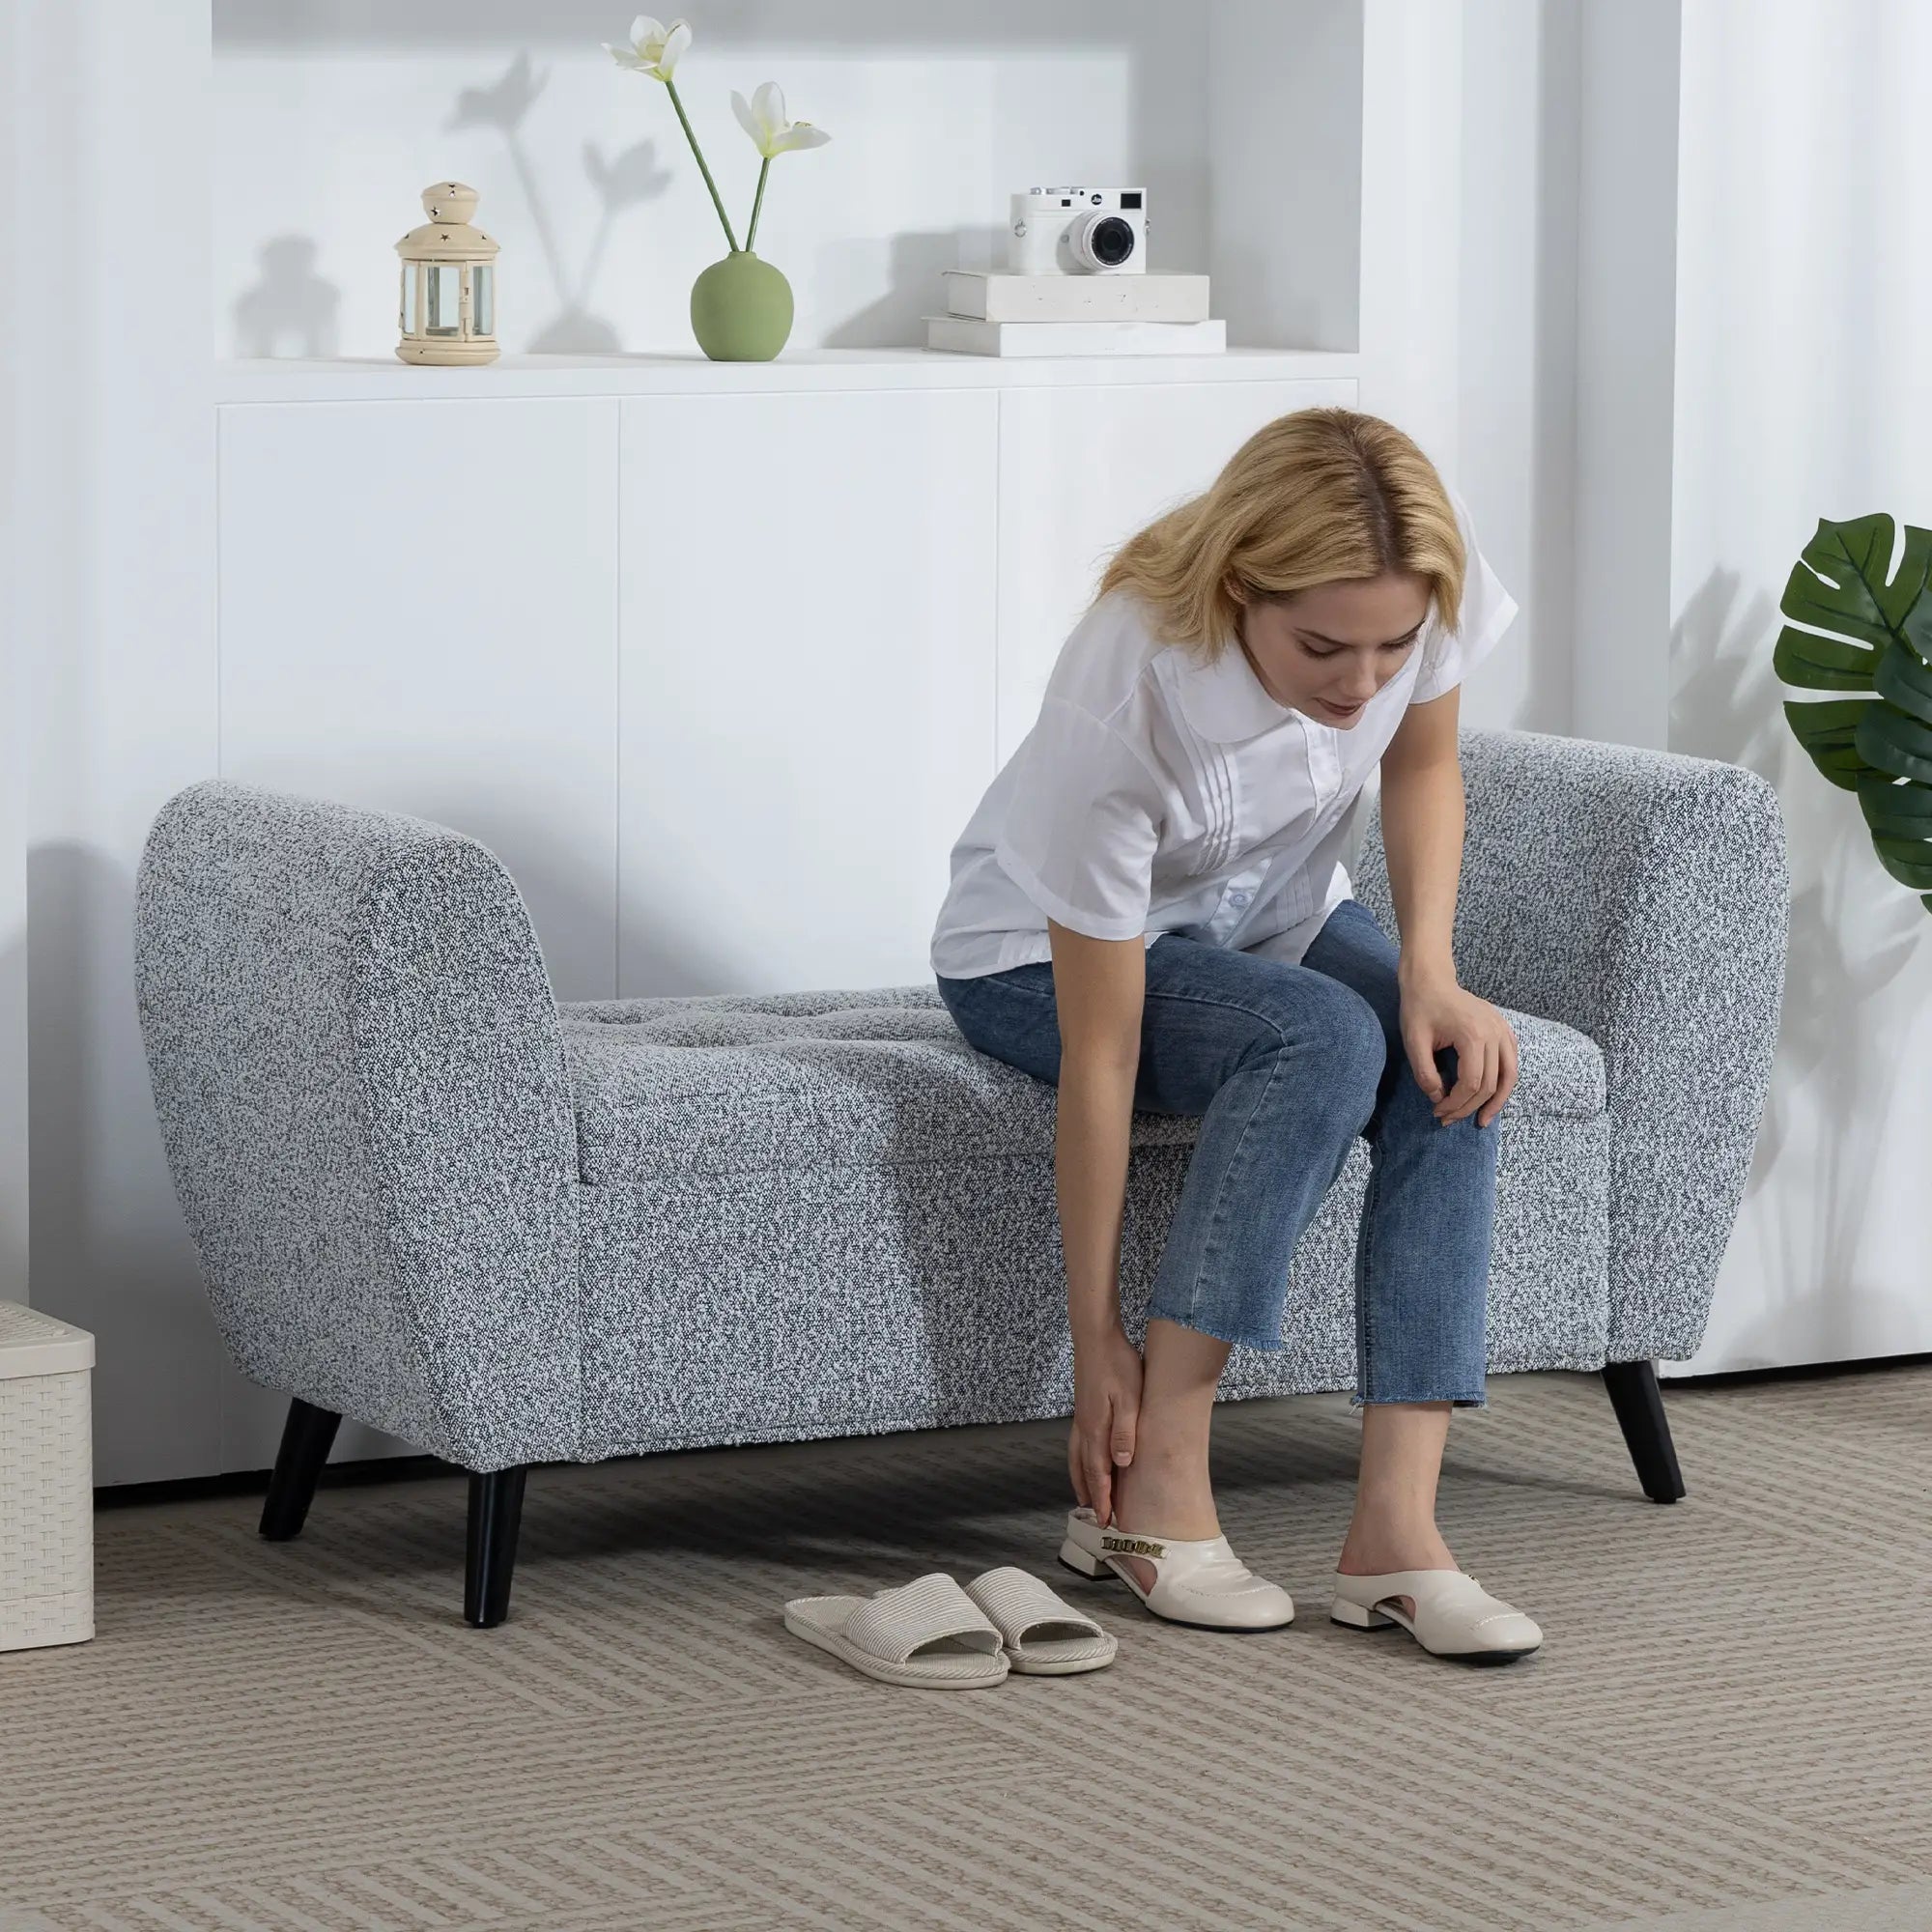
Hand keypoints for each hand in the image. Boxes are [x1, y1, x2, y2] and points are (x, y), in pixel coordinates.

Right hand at [1069, 1323, 1142, 1527]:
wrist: (1096, 1336)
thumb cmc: (1117, 1364)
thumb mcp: (1129, 1398)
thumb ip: (1125, 1431)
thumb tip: (1121, 1463)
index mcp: (1095, 1429)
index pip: (1098, 1473)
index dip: (1102, 1498)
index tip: (1107, 1521)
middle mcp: (1084, 1427)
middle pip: (1083, 1469)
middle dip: (1090, 1495)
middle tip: (1097, 1518)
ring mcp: (1081, 1417)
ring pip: (1077, 1458)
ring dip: (1081, 1480)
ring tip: (1086, 1497)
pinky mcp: (1083, 1408)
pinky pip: (1078, 1444)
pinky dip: (1079, 1461)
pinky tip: (1086, 1459)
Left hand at [1397, 971, 1517, 1126]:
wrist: (1432, 981)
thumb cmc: (1420, 1008)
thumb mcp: (1414, 1042)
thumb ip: (1424, 1073)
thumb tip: (1438, 1098)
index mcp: (1473, 1035)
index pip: (1471, 1083)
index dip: (1455, 1103)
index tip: (1437, 1111)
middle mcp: (1494, 1033)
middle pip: (1490, 1084)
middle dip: (1469, 1107)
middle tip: (1448, 1119)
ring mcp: (1503, 1030)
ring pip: (1509, 1076)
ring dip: (1496, 1102)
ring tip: (1482, 1120)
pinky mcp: (1504, 1030)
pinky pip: (1512, 1062)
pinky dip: (1505, 1082)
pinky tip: (1492, 1096)